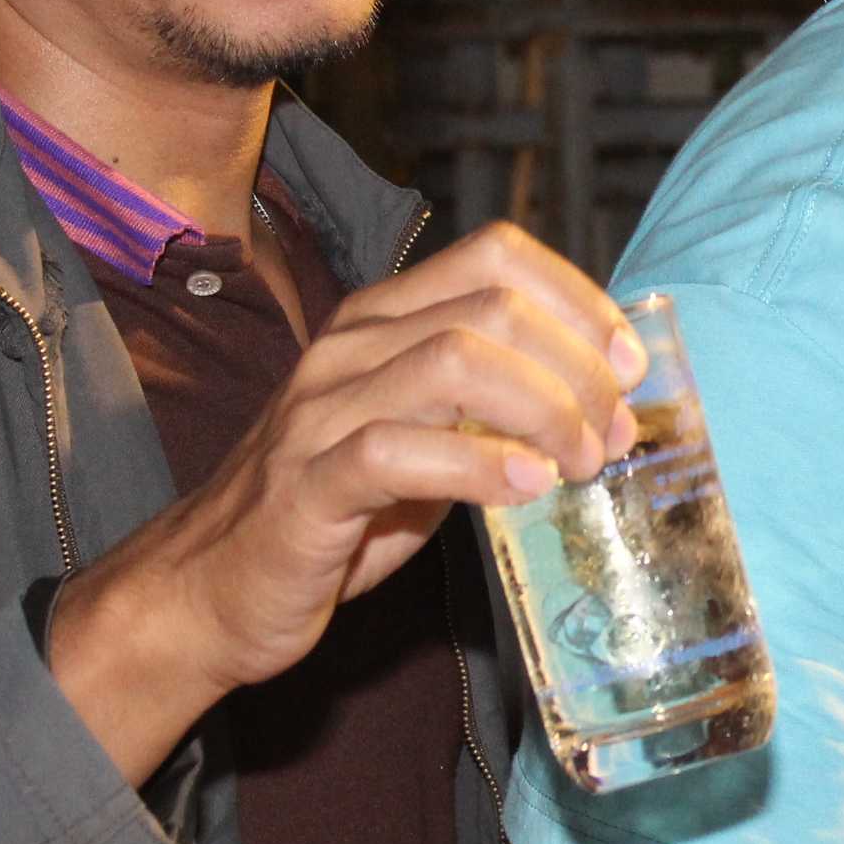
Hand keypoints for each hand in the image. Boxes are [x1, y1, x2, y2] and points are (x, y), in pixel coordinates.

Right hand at [48, 222, 641, 780]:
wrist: (214, 588)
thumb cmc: (335, 514)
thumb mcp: (427, 441)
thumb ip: (493, 409)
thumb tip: (599, 401)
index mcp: (382, 320)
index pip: (496, 255)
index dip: (579, 300)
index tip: (629, 367)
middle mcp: (350, 347)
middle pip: (492, 306)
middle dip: (578, 367)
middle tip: (613, 435)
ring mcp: (321, 410)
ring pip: (456, 361)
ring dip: (545, 411)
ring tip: (579, 464)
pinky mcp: (307, 485)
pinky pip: (400, 451)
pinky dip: (479, 466)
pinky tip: (523, 489)